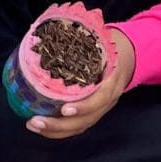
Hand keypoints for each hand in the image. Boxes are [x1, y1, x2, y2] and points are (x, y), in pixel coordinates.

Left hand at [30, 27, 134, 141]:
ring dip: (54, 130)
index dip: (83, 107)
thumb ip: (80, 40)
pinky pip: (77, 126)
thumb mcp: (100, 41)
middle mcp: (107, 99)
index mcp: (112, 80)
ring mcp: (100, 108)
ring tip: (33, 125)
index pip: (100, 99)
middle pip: (86, 119)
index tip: (64, 109)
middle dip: (59, 125)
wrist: (127, 56)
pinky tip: (41, 127)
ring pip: (80, 126)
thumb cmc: (107, 46)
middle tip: (35, 121)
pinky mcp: (93, 112)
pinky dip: (58, 130)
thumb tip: (42, 31)